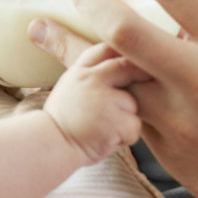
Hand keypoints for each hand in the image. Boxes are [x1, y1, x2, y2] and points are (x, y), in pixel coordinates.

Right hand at [41, 41, 147, 164]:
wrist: (49, 147)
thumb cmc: (61, 123)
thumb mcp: (68, 89)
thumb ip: (88, 76)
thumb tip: (112, 64)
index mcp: (79, 72)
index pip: (105, 50)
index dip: (122, 52)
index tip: (132, 57)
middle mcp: (91, 80)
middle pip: (127, 67)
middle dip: (140, 74)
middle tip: (148, 78)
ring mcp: (105, 99)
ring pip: (132, 104)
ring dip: (126, 118)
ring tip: (104, 127)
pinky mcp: (116, 120)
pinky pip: (134, 127)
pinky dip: (125, 137)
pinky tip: (106, 140)